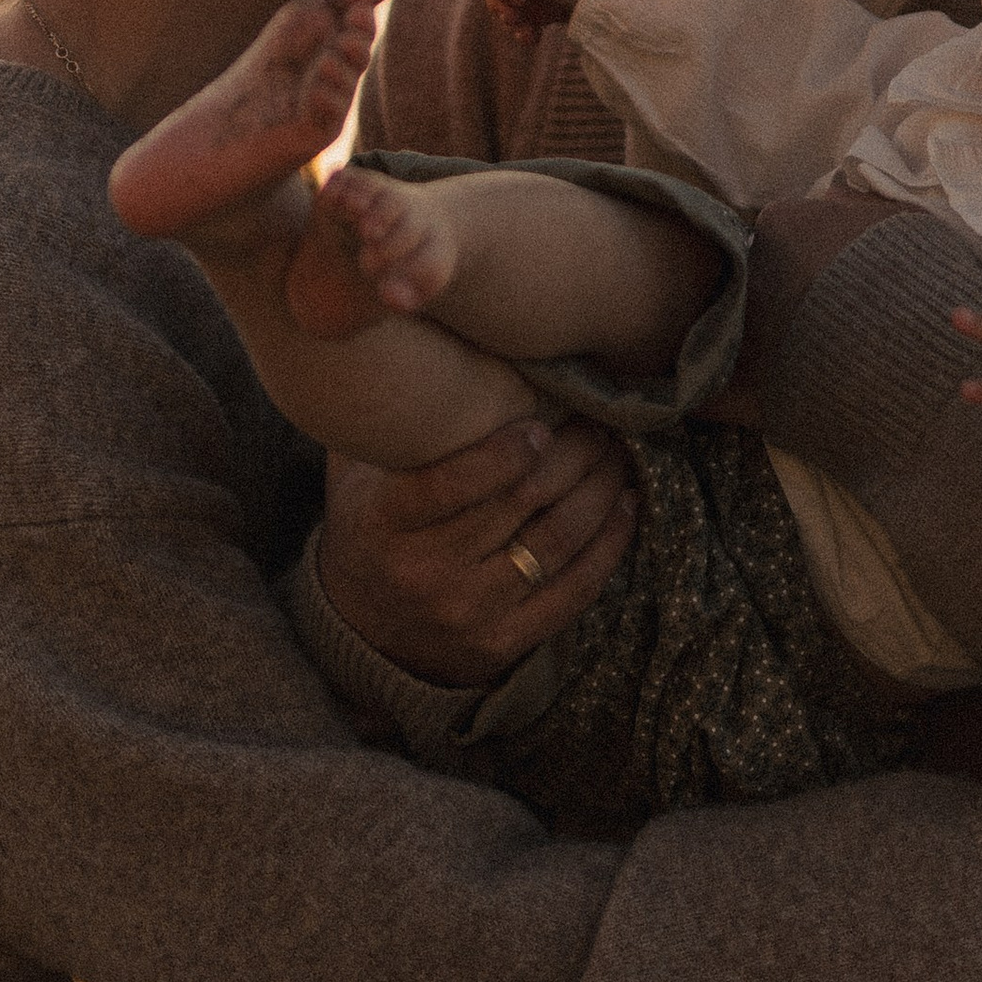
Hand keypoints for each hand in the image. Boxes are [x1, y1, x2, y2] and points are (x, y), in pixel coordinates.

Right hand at [317, 419, 637, 683]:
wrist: (366, 631)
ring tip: (618, 455)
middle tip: (598, 423)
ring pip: (555, 543)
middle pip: (517, 504)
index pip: (448, 483)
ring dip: (599, 491)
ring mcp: (466, 613)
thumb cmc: (375, 529)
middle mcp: (423, 573)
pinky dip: (608, 545)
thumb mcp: (356, 477)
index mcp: (383, 525)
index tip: (542, 423)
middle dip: (572, 455)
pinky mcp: (503, 644)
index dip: (504, 451)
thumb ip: (385, 421)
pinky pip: (573, 591)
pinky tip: (625, 505)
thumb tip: (417, 338)